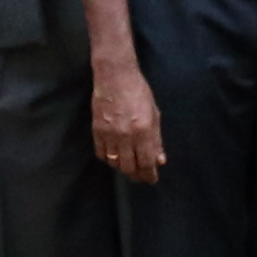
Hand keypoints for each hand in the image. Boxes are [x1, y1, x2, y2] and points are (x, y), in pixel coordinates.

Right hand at [90, 57, 166, 185]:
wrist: (115, 77)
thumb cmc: (139, 92)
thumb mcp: (154, 114)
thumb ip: (156, 139)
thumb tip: (160, 160)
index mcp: (143, 130)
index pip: (146, 162)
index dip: (150, 175)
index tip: (152, 179)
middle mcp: (125, 136)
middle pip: (129, 167)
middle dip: (137, 175)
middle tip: (141, 177)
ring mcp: (109, 134)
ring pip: (115, 163)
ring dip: (123, 168)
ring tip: (130, 167)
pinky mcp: (96, 131)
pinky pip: (102, 154)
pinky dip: (109, 159)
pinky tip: (115, 157)